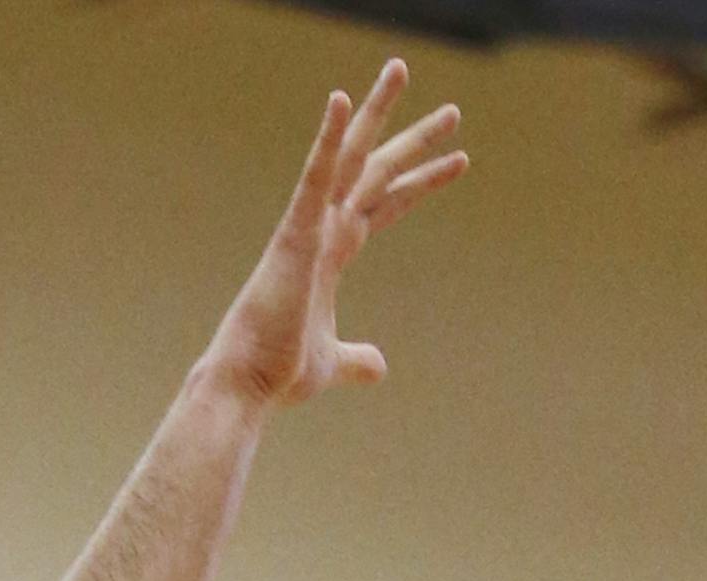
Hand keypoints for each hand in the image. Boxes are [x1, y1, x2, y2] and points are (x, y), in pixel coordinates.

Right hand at [203, 59, 466, 408]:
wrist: (247, 384)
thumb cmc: (279, 373)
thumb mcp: (333, 363)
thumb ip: (357, 359)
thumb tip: (379, 366)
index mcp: (330, 255)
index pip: (383, 207)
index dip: (419, 184)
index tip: (459, 161)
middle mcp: (321, 232)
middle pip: (377, 173)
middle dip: (415, 142)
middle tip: (454, 112)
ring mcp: (308, 230)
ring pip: (351, 160)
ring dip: (376, 114)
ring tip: (401, 69)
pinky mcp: (293, 237)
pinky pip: (315, 178)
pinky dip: (328, 139)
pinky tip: (342, 100)